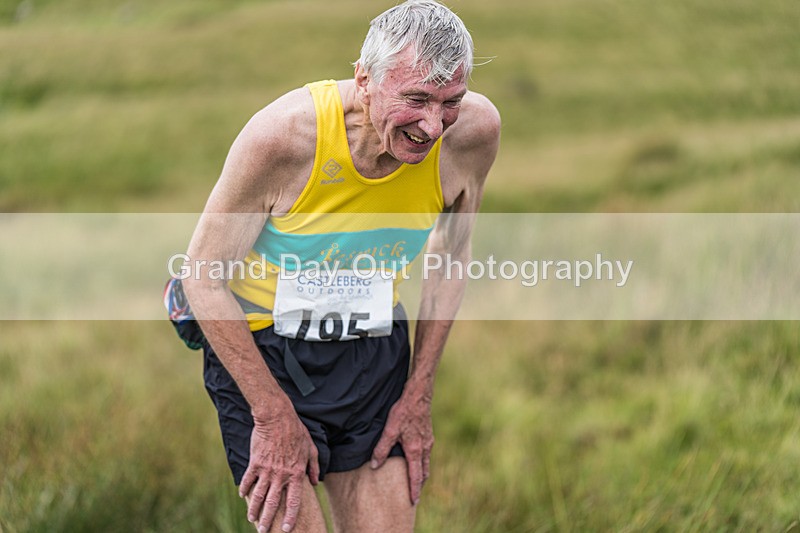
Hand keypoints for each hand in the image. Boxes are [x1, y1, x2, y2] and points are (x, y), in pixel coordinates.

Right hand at [239, 408, 319, 532]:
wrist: (277, 417)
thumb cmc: (297, 431)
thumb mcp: (311, 448)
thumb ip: (314, 467)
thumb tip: (316, 482)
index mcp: (296, 473)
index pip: (293, 501)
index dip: (290, 516)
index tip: (286, 528)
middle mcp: (281, 475)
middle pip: (273, 503)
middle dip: (267, 520)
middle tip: (263, 531)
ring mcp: (267, 470)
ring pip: (258, 495)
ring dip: (254, 509)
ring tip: (251, 519)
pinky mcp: (255, 462)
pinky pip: (248, 480)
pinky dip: (244, 489)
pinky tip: (242, 496)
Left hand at [370, 391, 433, 505]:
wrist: (419, 395)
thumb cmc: (404, 411)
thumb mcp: (390, 430)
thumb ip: (382, 449)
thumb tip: (375, 466)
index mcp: (415, 450)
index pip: (416, 476)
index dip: (414, 490)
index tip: (414, 502)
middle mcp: (424, 448)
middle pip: (424, 472)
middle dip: (420, 484)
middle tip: (415, 495)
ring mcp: (428, 441)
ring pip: (426, 462)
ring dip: (421, 472)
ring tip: (415, 479)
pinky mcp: (428, 433)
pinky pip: (426, 453)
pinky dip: (422, 461)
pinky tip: (416, 457)